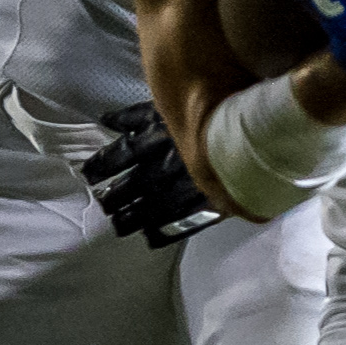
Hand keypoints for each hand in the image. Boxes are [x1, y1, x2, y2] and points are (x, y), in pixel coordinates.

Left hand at [82, 101, 221, 245]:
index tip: (88, 175)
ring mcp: (186, 185)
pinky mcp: (208, 202)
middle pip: (133, 184)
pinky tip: (151, 240)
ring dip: (133, 216)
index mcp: (157, 137)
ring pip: (151, 206)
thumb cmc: (216, 103)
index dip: (103, 165)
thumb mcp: (171, 104)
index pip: (122, 154)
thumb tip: (106, 119)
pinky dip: (164, 233)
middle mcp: (166, 163)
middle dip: (115, 196)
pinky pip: (181, 223)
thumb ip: (140, 114)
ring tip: (119, 226)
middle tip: (104, 206)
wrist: (257, 126)